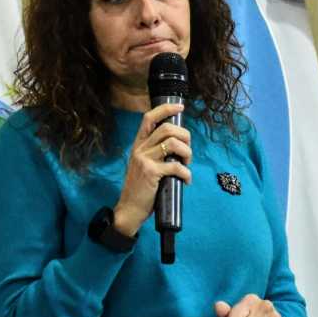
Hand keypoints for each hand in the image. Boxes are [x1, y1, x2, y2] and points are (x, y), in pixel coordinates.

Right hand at [113, 103, 191, 233]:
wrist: (129, 209)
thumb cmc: (141, 188)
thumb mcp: (143, 164)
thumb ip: (155, 152)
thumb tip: (179, 143)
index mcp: (138, 144)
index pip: (149, 118)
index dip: (166, 109)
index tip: (180, 107)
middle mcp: (139, 149)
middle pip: (167, 128)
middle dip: (185, 136)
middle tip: (188, 150)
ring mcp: (144, 160)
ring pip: (173, 143)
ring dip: (187, 153)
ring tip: (187, 164)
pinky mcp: (151, 173)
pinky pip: (176, 166)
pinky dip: (186, 173)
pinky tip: (186, 180)